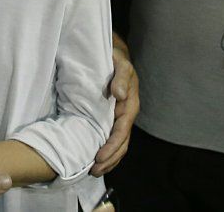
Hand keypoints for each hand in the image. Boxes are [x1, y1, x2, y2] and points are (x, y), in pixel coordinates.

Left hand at [91, 35, 137, 176]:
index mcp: (129, 105)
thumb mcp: (119, 62)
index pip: (121, 131)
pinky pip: (110, 136)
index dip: (111, 146)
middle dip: (109, 159)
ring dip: (108, 159)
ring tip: (93, 170)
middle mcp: (126, 114)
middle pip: (121, 143)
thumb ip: (120, 76)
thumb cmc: (115, 57)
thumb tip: (119, 94)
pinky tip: (95, 157)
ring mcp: (119, 116)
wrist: (112, 53)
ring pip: (117, 143)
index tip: (98, 158)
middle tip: (93, 171)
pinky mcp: (112, 116)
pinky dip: (105, 149)